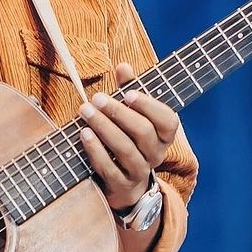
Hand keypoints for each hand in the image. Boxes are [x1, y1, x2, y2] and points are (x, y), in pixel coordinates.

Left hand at [78, 62, 178, 212]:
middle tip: (97, 97)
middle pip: (143, 132)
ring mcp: (140, 172)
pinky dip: (96, 150)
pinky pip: (110, 168)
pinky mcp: (122, 185)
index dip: (149, 106)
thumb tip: (123, 66)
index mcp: (164, 135)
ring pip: (126, 150)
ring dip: (104, 128)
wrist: (122, 180)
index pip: (168, 120)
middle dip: (118, 113)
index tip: (127, 93)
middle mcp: (156, 154)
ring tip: (85, 111)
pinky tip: (83, 133)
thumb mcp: (130, 112)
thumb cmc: (126, 136)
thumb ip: (128, 88)